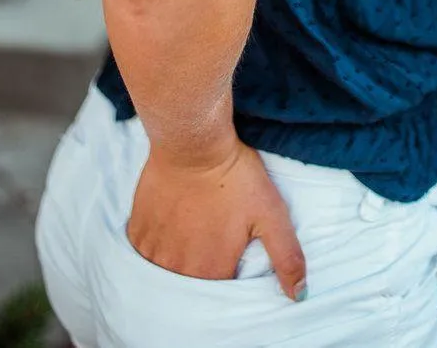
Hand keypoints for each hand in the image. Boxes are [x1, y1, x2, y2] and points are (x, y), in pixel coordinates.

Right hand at [126, 135, 306, 299]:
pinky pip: (146, 251)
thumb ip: (287, 257)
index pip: (221, 289)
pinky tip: (172, 220)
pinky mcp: (138, 232)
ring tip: (193, 225)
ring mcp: (154, 251)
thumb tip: (298, 295)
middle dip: (203, 261)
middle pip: (193, 279)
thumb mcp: (272, 213)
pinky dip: (158, 241)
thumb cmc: (236, 175)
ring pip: (168, 267)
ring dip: (179, 254)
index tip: (231, 247)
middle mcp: (179, 269)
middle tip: (212, 231)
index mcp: (212, 270)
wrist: (193, 141)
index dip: (228, 268)